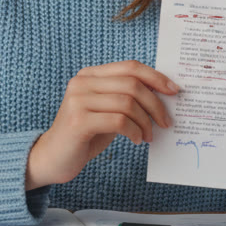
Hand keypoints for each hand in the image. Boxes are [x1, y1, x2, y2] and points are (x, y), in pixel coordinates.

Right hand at [25, 61, 178, 189]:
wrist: (52, 158)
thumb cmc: (85, 135)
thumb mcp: (106, 111)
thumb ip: (126, 98)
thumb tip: (162, 95)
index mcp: (89, 75)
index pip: (130, 67)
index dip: (155, 77)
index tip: (174, 91)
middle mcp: (82, 82)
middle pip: (132, 84)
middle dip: (155, 104)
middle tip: (166, 122)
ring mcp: (78, 100)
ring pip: (127, 102)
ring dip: (145, 122)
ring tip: (148, 135)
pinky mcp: (78, 120)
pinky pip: (118, 121)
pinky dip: (134, 131)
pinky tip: (136, 140)